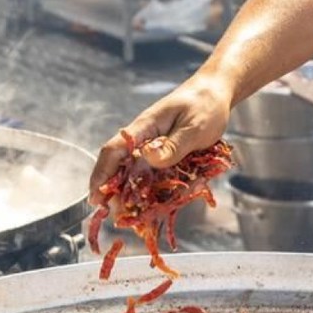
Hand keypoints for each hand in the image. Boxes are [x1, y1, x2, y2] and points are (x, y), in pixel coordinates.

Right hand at [88, 75, 235, 203]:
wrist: (216, 94)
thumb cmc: (205, 106)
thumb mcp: (194, 127)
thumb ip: (174, 146)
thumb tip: (149, 159)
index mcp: (145, 128)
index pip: (114, 151)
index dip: (102, 175)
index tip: (96, 197)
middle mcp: (145, 140)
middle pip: (120, 168)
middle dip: (114, 193)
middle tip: (117, 216)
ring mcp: (155, 148)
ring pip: (135, 175)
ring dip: (131, 196)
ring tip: (132, 218)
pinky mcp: (166, 156)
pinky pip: (154, 176)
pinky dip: (151, 192)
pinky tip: (151, 207)